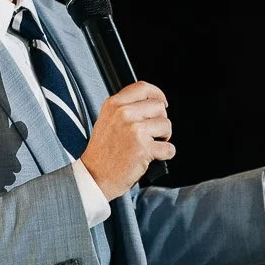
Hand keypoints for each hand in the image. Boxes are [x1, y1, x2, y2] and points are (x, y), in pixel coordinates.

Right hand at [80, 81, 175, 199]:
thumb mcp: (106, 121)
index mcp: (113, 105)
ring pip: (166, 125)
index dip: (157, 94)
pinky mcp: (143, 148)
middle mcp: (123, 114)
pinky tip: (152, 156)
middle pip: (159, 107)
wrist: (95, 176)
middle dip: (160, 120)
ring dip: (163, 137)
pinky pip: (169, 148)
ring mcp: (134, 130)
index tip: (162, 102)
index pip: (143, 88)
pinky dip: (165, 154)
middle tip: (151, 132)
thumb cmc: (101, 153)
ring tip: (150, 145)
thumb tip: (150, 103)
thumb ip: (124, 108)